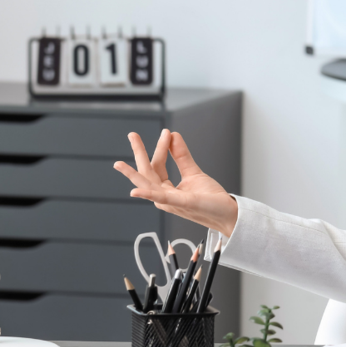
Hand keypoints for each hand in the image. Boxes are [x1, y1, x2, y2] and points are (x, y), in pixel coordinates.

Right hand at [113, 129, 239, 235]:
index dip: (160, 147)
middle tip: (132, 135)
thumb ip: (182, 156)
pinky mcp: (182, 204)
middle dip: (139, 154)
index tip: (165, 132)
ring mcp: (171, 202)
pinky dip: (148, 195)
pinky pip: (162, 199)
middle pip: (147, 173)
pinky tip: (135, 192)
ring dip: (133, 175)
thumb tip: (173, 135)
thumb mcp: (193, 172)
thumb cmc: (209, 199)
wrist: (227, 214)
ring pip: (148, 186)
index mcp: (166, 189)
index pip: (157, 165)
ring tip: (119, 164)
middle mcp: (164, 196)